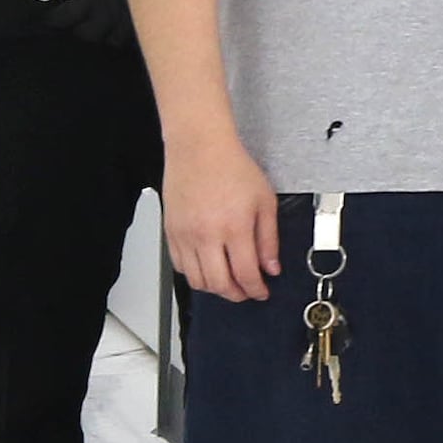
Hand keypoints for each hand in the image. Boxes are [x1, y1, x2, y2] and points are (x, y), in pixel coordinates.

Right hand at [166, 128, 282, 300]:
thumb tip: (272, 267)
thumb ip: (269, 239)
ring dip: (215, 288)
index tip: (262, 291)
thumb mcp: (265, 201)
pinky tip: (208, 267)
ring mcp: (185, 236)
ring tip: (229, 281)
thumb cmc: (232, 167)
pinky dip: (195, 275)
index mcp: (234, 227)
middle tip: (247, 291)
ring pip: (197, 280)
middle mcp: (206, 235)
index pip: (246, 274)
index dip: (256, 290)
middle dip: (237, 295)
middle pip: (219, 284)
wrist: (200, 148)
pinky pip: (180, 266)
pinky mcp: (170, 233)